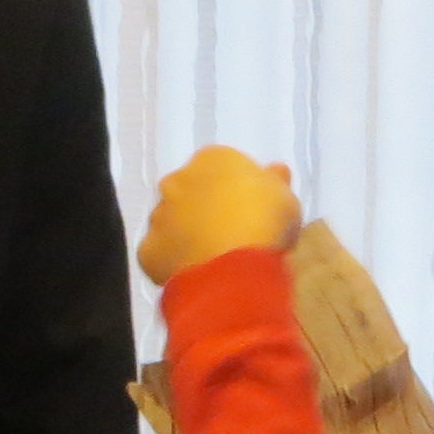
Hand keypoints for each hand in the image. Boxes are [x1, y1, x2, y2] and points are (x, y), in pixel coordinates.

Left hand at [136, 148, 301, 286]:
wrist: (232, 267)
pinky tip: (195, 274)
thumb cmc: (264, 223)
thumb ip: (275, 183)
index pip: (222, 166)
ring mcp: (158, 214)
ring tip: (214, 259)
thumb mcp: (285, 199)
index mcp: (212, 159)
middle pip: (191, 191)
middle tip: (230, 235)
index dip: (237, 189)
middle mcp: (177, 180)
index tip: (252, 210)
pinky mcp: (148, 249)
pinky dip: (173, 262)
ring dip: (187, 234)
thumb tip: (275, 171)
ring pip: (172, 222)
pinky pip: (160, 253)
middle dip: (205, 208)